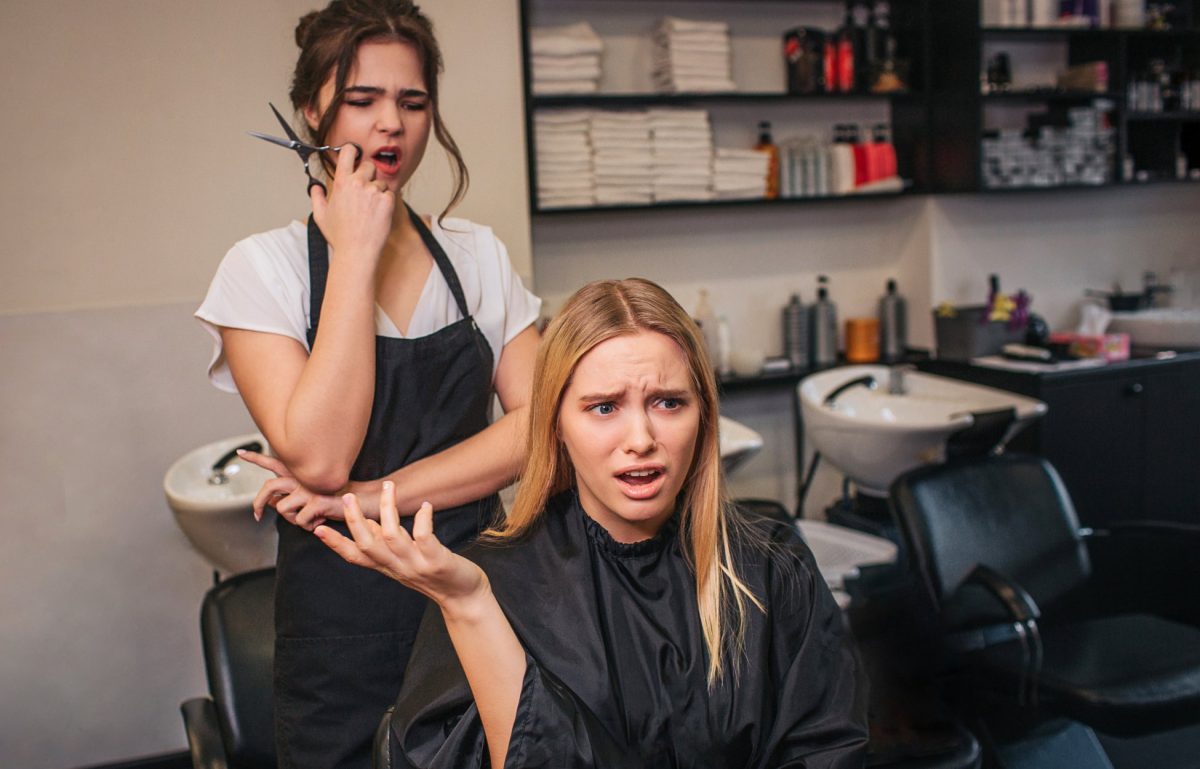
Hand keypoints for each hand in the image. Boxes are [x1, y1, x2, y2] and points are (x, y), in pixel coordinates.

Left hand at [242, 449, 343, 529]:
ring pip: (282, 508)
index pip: (273, 462)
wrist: (358, 501)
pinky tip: (318, 521)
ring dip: (291, 520)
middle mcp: (301, 477)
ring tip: (306, 519)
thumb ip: (288, 497)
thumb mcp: (307, 497)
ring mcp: (309, 488)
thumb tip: (271, 503)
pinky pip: (300, 520)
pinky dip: (307, 526)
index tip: (240, 452)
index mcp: (298, 473)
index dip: (256, 457)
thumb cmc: (332, 499)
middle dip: (259, 503)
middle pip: (269, 487)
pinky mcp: (317, 500)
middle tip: (257, 515)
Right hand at [309, 140, 393, 262]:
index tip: (354, 154)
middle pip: (369, 166)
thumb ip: (317, 197)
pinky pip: (390, 194)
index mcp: (341, 183)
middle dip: (368, 176)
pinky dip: (387, 203)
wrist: (357, 252)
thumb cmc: (340, 236)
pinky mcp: (387, 200)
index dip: (352, 151)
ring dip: (378, 193)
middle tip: (365, 193)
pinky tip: (378, 215)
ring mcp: (374, 191)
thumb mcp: (320, 216)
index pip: (348, 153)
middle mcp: (358, 183)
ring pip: (381, 183)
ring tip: (370, 211)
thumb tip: (316, 188)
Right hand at [315, 482, 486, 606]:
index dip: (335, 544)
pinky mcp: (437, 562)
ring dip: (388, 510)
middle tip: (348, 497)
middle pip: (367, 545)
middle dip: (355, 521)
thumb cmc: (433, 572)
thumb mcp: (403, 560)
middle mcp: (397, 568)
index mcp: (386, 567)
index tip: (316, 529)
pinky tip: (425, 506)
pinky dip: (422, 519)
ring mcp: (416, 565)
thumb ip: (384, 543)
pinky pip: (424, 537)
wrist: (464, 598)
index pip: (354, 557)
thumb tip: (365, 522)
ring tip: (389, 486)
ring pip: (392, 537)